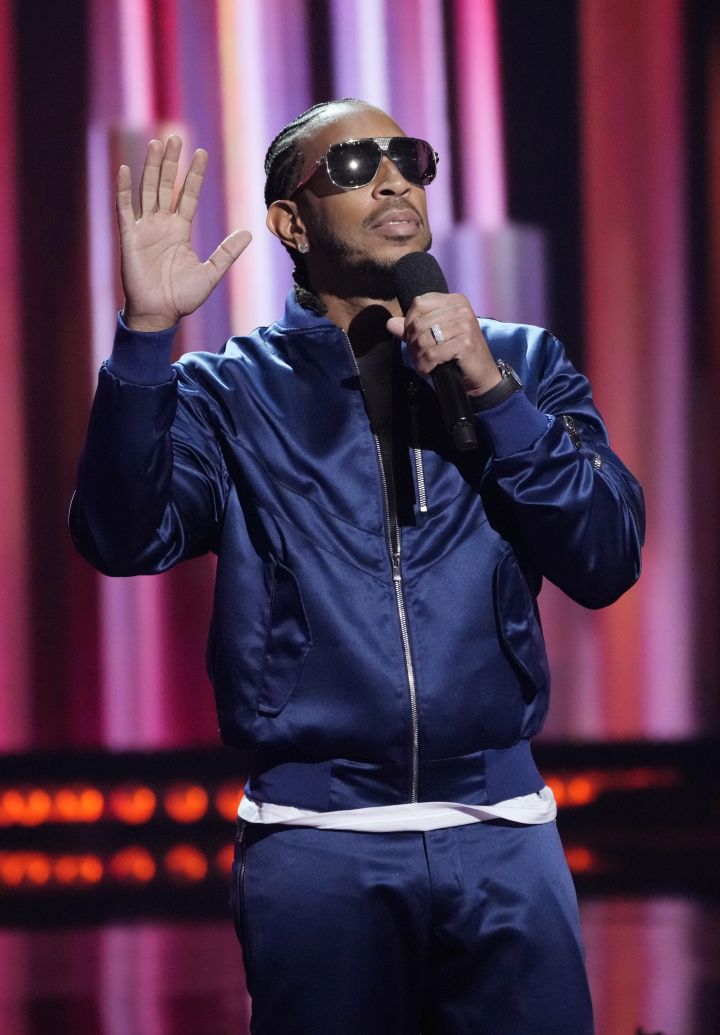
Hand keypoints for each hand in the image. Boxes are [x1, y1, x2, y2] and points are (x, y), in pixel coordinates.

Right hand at [116, 135, 251, 331]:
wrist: (159, 314)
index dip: (193, 175)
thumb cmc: (182, 297)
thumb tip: (248, 234)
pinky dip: (124, 189)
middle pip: (166, 186)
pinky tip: (126, 168)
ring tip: (156, 144)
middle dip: (170, 162)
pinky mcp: (129, 237)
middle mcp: (162, 225)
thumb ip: (227, 253)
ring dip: (150, 167)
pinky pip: (125, 208)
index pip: (188, 195)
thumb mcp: (211, 273)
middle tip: (176, 137)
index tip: (200, 153)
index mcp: (180, 231)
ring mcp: (144, 228)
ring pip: (147, 190)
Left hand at [386, 293, 500, 394]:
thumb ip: (412, 329)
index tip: (415, 340)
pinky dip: (426, 366)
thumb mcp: (434, 337)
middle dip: (413, 345)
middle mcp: (461, 308)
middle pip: (418, 323)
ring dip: (419, 358)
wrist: (481, 376)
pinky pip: (432, 354)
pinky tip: (430, 371)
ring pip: (423, 340)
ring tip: (425, 365)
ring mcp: (465, 325)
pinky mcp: (465, 343)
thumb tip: (390, 323)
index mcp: (454, 301)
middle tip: (420, 357)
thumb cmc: (457, 355)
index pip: (418, 304)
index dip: (409, 324)